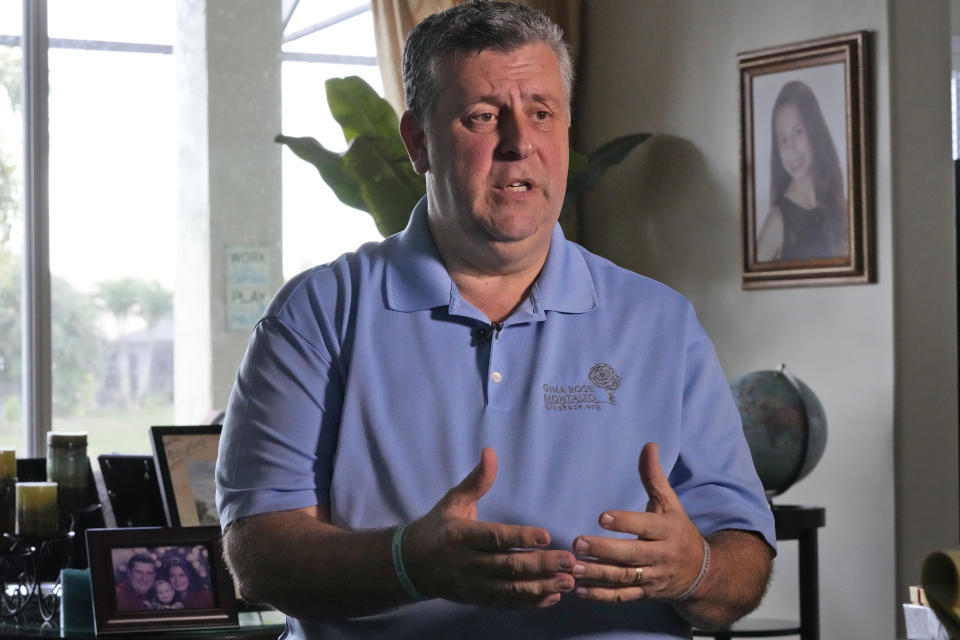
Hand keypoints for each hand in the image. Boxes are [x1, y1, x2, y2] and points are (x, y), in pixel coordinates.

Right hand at [403, 447, 576, 607]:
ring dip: (541, 587)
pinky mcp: (477, 600)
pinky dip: (530, 603)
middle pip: (507, 566)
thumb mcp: (453, 500)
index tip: (546, 536)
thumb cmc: (438, 527)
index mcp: (460, 536)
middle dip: (541, 565)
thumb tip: (490, 451)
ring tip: (569, 581)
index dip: (520, 538)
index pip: (494, 538)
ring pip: (510, 589)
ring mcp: (472, 585)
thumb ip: (477, 480)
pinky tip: (552, 596)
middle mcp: (466, 563)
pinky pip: (506, 604)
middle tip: (570, 561)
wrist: (411, 565)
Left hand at [571, 442, 703, 601]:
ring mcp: (653, 578)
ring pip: (624, 578)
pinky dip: (600, 596)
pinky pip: (622, 597)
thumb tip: (648, 445)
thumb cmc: (678, 530)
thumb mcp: (670, 503)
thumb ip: (654, 477)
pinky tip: (578, 590)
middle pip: (632, 555)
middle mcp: (661, 556)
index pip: (646, 526)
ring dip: (597, 574)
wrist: (701, 573)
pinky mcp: (645, 594)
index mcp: (667, 531)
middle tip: (577, 542)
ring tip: (572, 567)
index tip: (601, 517)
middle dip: (604, 550)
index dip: (625, 522)